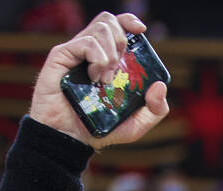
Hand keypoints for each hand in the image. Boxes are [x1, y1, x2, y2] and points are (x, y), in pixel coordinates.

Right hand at [28, 11, 168, 150]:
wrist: (71, 138)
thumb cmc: (100, 128)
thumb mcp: (137, 124)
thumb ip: (156, 109)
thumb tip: (161, 85)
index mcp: (107, 58)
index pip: (117, 25)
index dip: (129, 21)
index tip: (140, 30)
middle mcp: (90, 51)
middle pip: (109, 21)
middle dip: (122, 39)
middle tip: (120, 67)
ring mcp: (75, 52)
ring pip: (100, 28)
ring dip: (111, 54)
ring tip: (106, 80)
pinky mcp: (61, 56)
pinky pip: (86, 42)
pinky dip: (98, 59)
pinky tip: (95, 78)